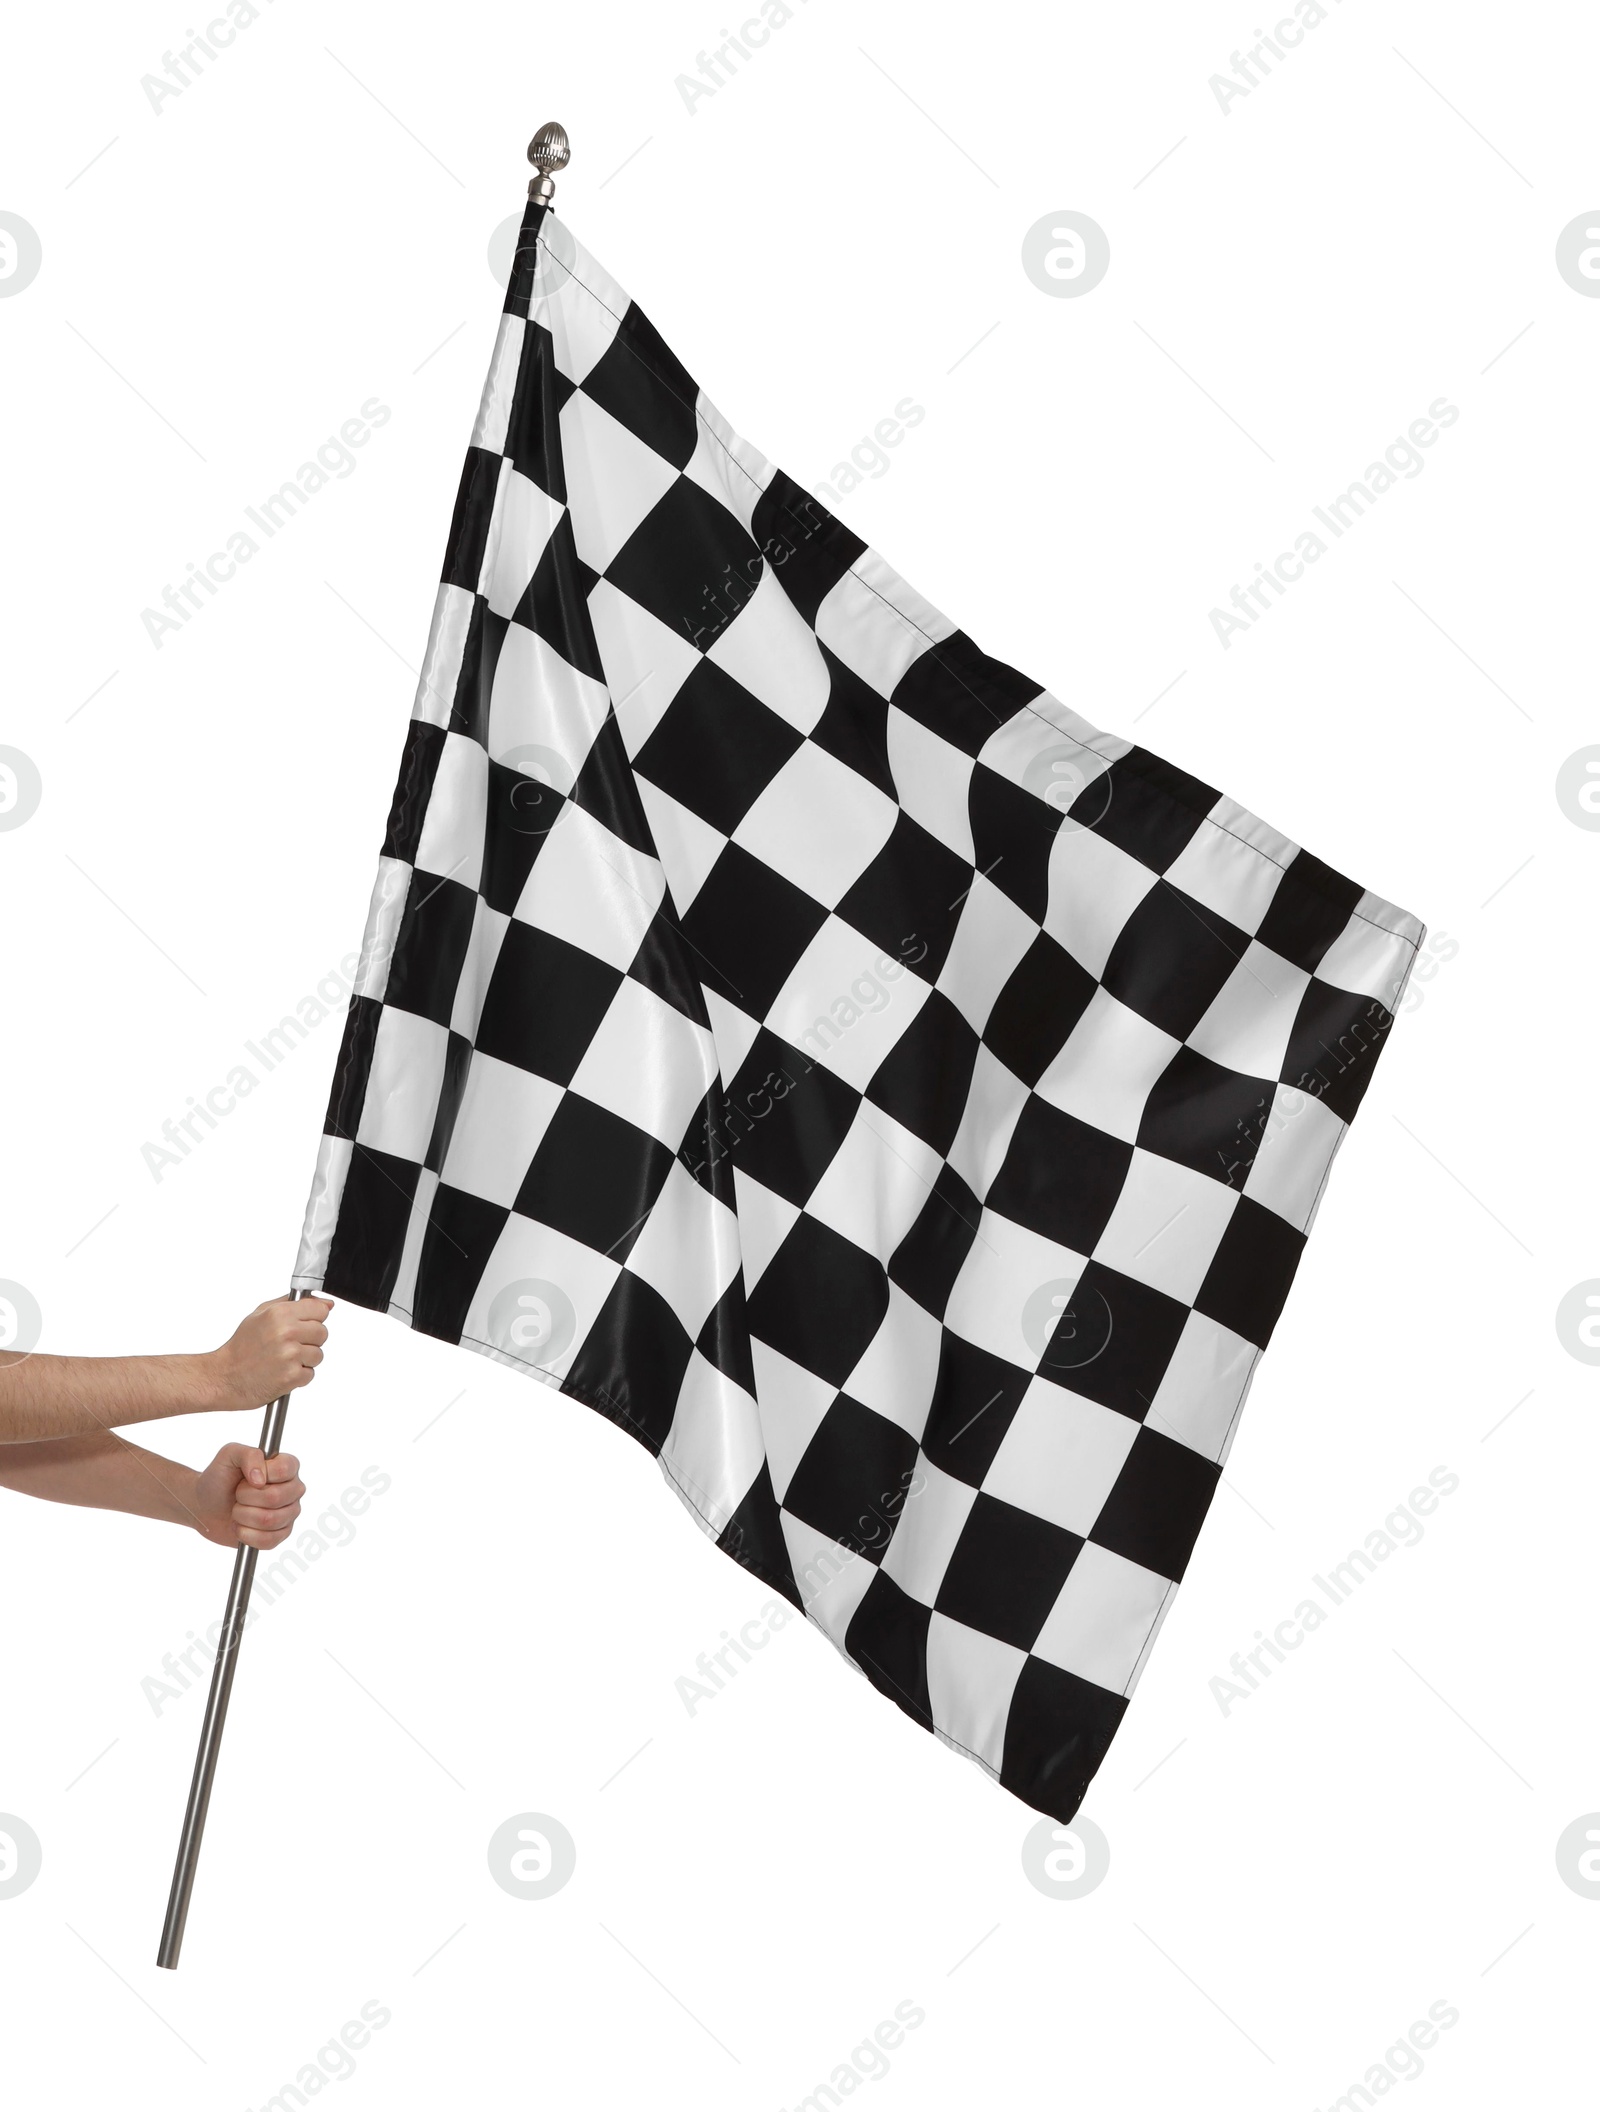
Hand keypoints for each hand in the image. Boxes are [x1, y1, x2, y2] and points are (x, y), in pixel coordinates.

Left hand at [191, 1444, 304, 1548]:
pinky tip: (241, 1526)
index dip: (263, 1474)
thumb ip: (248, 1455)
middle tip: (238, 1495)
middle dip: (246, 1498)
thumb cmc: (219, 1478)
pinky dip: (246, 1535)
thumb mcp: (229, 1455)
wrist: (204, 1506)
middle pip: (276, 1497)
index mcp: (286, 1466)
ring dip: (244, 1516)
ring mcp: (289, 1513)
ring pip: (270, 1520)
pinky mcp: (280, 1535)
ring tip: (238, 1510)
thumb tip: (260, 1479)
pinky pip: (268, 1541)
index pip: (285, 1470)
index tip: (246, 1477)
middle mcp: (292, 1489)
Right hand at [209, 1296, 332, 1411]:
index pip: (320, 1309)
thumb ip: (292, 1303)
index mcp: (280, 1313)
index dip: (314, 1318)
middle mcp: (287, 1332)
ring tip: (283, 1360)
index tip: (305, 1324)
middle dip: (310, 1340)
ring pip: (318, 1354)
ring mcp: (290, 1355)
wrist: (224, 1377)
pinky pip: (310, 1374)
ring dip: (305, 1360)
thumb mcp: (260, 1314)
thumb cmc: (241, 1347)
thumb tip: (326, 1303)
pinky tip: (282, 1372)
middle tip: (290, 1345)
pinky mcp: (292, 1376)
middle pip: (323, 1332)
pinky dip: (299, 1376)